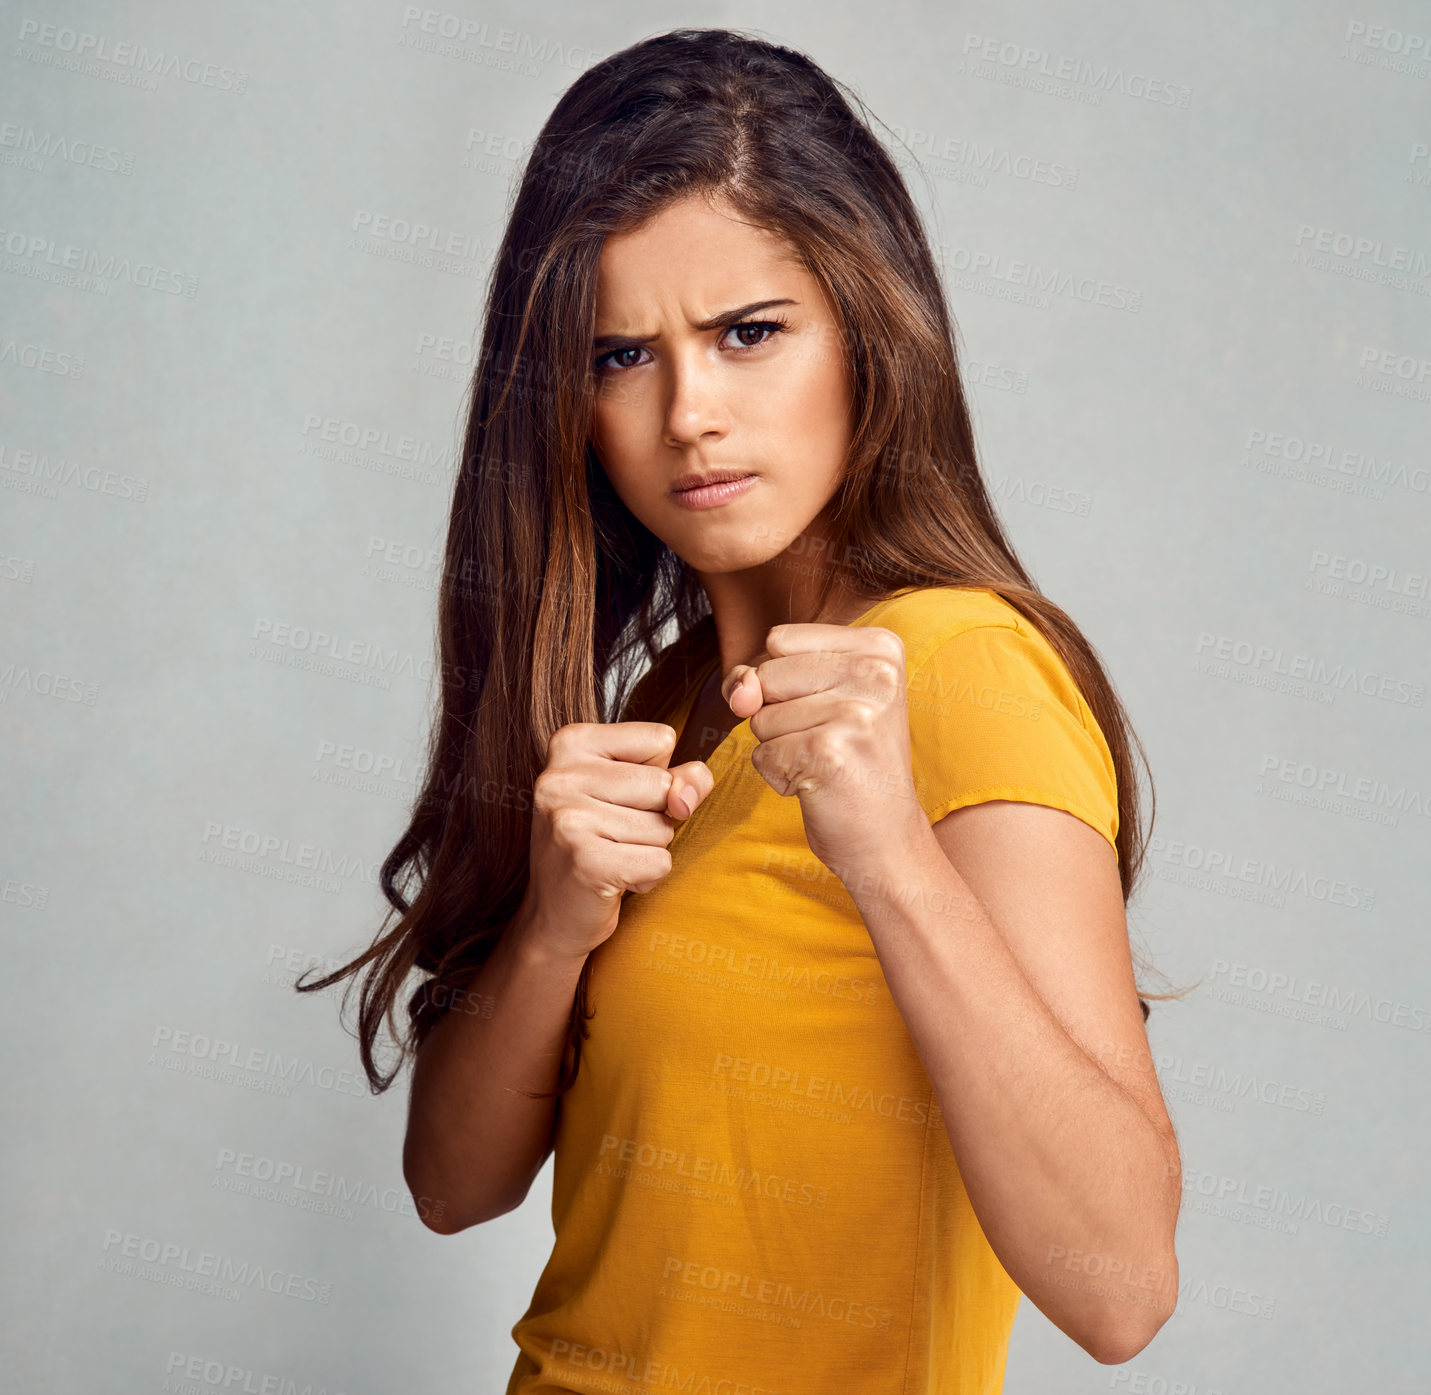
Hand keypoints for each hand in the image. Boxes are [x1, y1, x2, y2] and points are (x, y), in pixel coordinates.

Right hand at [522, 722, 714, 960]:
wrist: (554, 914)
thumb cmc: (601, 843)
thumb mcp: (638, 793)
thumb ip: (680, 776)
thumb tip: (686, 797)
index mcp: (572, 742)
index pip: (661, 739)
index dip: (656, 774)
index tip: (618, 797)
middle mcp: (561, 775)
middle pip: (664, 784)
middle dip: (654, 817)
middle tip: (612, 835)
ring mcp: (569, 818)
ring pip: (663, 826)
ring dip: (649, 850)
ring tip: (611, 856)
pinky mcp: (586, 861)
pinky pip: (659, 861)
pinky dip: (647, 877)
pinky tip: (614, 879)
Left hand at [721, 623, 922, 875]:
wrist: (887, 839)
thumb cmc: (851, 766)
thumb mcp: (814, 699)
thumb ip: (762, 676)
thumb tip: (739, 693)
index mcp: (880, 646)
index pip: (779, 640)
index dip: (785, 683)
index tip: (831, 711)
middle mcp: (874, 672)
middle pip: (767, 674)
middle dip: (778, 715)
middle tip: (830, 743)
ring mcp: (854, 711)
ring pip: (760, 717)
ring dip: (780, 748)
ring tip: (827, 763)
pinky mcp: (827, 752)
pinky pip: (762, 754)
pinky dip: (780, 777)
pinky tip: (820, 785)